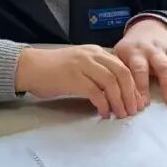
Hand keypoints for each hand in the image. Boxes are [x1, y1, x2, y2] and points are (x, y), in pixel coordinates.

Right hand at [15, 45, 138, 118]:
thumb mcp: (80, 65)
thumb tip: (117, 93)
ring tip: (121, 114)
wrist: (29, 67)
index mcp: (96, 52)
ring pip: (111, 82)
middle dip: (130, 94)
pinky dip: (103, 104)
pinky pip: (95, 92)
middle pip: (122, 73)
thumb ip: (98, 73)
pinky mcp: (73, 78)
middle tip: (133, 110)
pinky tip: (104, 113)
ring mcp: (82, 65)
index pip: (123, 67)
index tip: (138, 101)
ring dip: (119, 101)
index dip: (133, 86)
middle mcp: (92, 55)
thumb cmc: (53, 70)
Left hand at [114, 18, 166, 105]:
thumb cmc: (129, 51)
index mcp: (135, 52)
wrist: (144, 28)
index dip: (141, 87)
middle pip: (162, 66)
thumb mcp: (119, 58)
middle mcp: (152, 49)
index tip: (144, 104)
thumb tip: (117, 98)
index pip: (139, 70)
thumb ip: (121, 75)